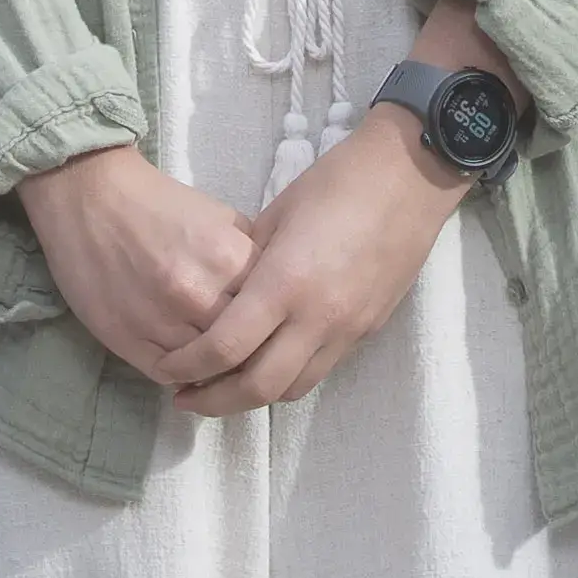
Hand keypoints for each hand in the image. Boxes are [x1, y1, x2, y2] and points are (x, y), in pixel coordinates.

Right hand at [13, 141, 259, 387]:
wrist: (90, 195)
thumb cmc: (158, 203)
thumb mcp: (220, 217)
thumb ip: (250, 256)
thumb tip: (273, 293)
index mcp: (230, 259)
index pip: (272, 313)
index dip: (273, 322)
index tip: (270, 327)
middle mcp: (200, 295)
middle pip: (244, 349)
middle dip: (250, 353)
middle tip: (249, 354)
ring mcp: (162, 323)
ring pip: (206, 370)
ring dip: (215, 371)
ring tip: (218, 364)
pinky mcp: (128, 341)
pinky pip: (169, 376)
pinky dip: (181, 376)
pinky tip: (186, 366)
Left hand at [161, 104, 467, 417]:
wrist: (412, 175)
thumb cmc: (337, 181)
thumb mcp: (277, 214)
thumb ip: (247, 263)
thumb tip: (221, 295)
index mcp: (286, 283)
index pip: (225, 348)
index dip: (189, 367)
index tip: (166, 369)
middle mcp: (318, 318)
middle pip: (258, 388)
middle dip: (215, 401)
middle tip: (186, 396)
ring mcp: (348, 329)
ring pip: (292, 389)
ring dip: (252, 397)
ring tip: (223, 387)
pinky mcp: (368, 329)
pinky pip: (320, 369)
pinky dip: (288, 377)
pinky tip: (269, 363)